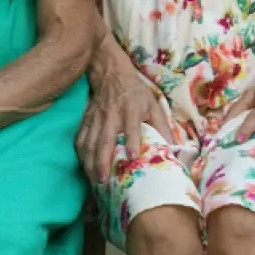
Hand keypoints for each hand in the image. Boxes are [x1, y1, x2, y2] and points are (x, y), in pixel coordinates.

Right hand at [77, 65, 174, 183]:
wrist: (111, 74)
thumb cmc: (136, 93)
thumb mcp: (154, 106)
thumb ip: (163, 127)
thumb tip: (174, 150)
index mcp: (131, 110)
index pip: (131, 127)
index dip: (132, 141)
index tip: (133, 158)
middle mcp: (111, 115)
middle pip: (105, 139)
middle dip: (103, 160)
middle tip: (105, 180)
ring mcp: (96, 118)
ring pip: (90, 142)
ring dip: (90, 162)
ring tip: (94, 180)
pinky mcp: (86, 120)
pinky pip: (80, 139)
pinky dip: (81, 154)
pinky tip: (84, 167)